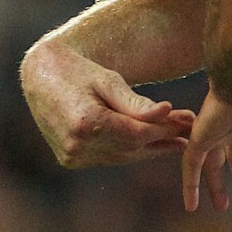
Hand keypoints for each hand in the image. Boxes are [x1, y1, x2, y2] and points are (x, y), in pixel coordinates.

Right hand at [20, 37, 193, 166]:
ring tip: (178, 139)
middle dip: (163, 138)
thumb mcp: (108, 80)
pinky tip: (151, 145)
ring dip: (151, 149)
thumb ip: (136, 102)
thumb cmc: (79, 71)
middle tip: (190, 129)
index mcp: (86, 122)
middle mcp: (76, 145)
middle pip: (132, 147)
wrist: (42, 76)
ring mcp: (71, 156)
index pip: (136, 133)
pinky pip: (109, 158)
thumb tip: (166, 112)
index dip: (164, 129)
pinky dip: (130, 151)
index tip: (188, 121)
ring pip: (122, 156)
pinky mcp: (70, 160)